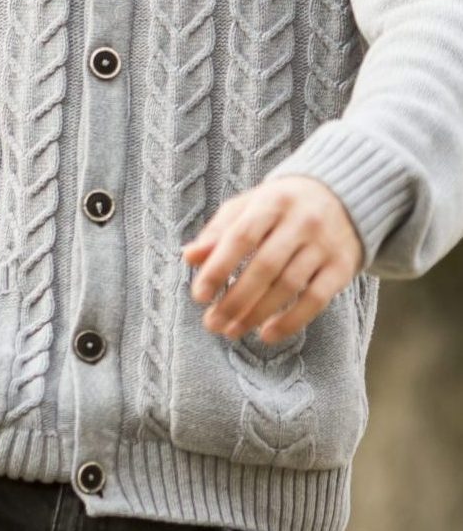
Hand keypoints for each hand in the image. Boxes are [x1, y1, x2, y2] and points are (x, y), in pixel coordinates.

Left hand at [183, 175, 362, 343]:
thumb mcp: (247, 208)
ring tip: (232, 331)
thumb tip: (189, 257)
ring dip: (257, 314)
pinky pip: (316, 299)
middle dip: (235, 300)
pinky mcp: (343, 267)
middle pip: (265, 267)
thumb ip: (218, 232)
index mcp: (271, 202)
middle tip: (212, 323)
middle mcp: (301, 222)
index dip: (218, 269)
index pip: (241, 237)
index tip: (199, 296)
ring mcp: (325, 245)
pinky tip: (267, 334)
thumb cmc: (279, 206)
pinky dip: (290, 321)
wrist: (343, 196)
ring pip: (288, 286)